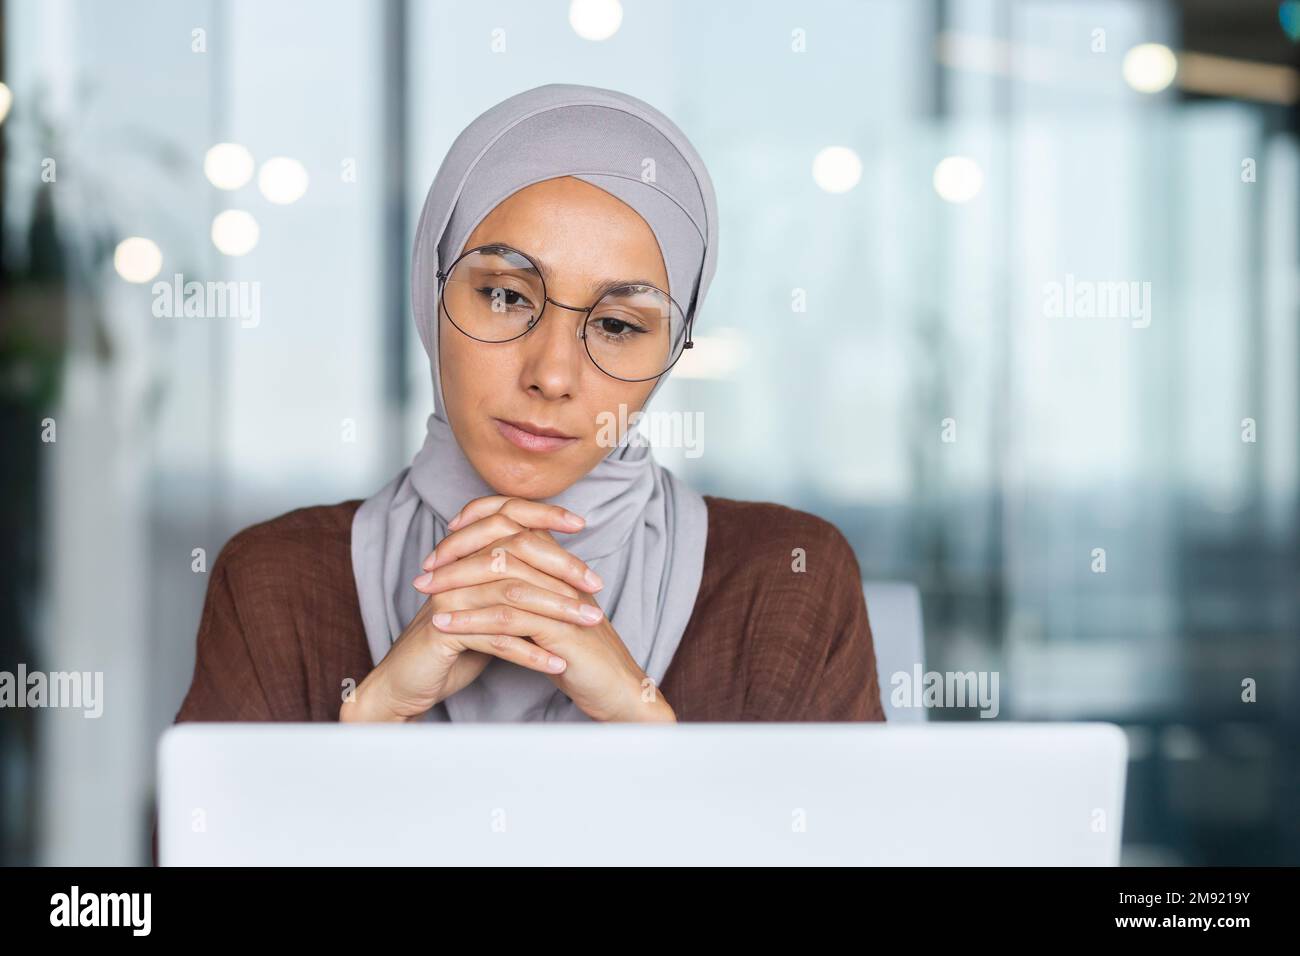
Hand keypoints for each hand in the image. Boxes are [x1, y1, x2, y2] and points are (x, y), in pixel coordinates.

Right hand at [339, 499, 592, 721]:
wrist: (407, 682)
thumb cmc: (454, 645)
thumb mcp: (488, 609)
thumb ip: (513, 584)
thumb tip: (557, 568)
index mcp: (463, 557)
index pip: (506, 520)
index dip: (544, 517)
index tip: (581, 525)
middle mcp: (454, 570)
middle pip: (515, 555)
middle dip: (562, 570)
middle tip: (597, 587)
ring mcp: (447, 598)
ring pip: (511, 596)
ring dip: (556, 612)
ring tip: (589, 624)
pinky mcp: (443, 631)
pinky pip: (495, 638)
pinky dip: (531, 653)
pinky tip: (558, 664)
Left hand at [415, 496, 677, 722]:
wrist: (617, 691)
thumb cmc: (583, 658)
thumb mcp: (550, 618)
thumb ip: (528, 594)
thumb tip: (489, 579)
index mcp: (560, 567)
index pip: (516, 526)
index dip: (476, 528)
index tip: (442, 546)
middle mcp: (562, 575)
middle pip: (504, 545)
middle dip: (458, 555)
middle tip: (424, 571)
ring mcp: (562, 600)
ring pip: (501, 578)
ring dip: (457, 586)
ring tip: (425, 596)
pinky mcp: (560, 631)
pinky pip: (507, 618)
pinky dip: (470, 620)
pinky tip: (444, 626)